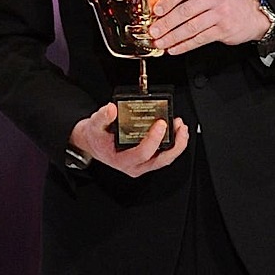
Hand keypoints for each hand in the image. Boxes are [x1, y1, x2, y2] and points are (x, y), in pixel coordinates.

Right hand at [70, 102, 188, 176]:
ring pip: (166, 158)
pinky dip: (173, 143)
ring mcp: (143, 163)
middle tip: (179, 127)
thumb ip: (102, 117)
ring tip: (181, 126)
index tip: (160, 124)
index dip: (154, 140)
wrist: (94, 143)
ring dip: (177, 143)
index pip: (142, 153)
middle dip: (175, 144)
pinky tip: (175, 130)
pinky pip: (164, 154)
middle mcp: (135, 165)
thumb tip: (111, 109)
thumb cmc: (96, 137)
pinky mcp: (148, 158)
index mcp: (122, 160)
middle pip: (161, 160)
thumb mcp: (94, 125)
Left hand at [148, 0, 268, 54]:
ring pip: (191, 27)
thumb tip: (162, 9)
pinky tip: (174, 48)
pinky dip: (185, 45)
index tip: (157, 10)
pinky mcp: (223, 30)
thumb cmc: (225, 2)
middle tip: (154, 31)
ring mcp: (220, 14)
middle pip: (186, 10)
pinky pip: (200, 39)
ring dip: (173, 37)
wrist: (251, 14)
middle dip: (167, 23)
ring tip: (161, 42)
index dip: (169, 0)